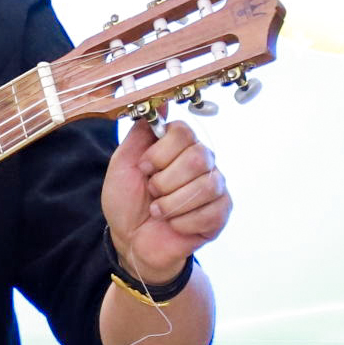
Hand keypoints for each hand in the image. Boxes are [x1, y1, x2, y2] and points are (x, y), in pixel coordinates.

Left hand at [103, 118, 228, 284]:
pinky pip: (211, 212)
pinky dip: (183, 222)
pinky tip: (174, 224)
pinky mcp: (220, 213)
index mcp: (179, 145)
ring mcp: (214, 186)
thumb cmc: (126, 201)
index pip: (183, 132)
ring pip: (206, 186)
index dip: (160, 153)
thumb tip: (161, 103)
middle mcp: (202, 161)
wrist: (130, 241)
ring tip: (158, 211)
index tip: (144, 168)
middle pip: (197, 158)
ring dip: (172, 204)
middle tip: (152, 192)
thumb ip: (141, 132)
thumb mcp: (123, 163)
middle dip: (165, 182)